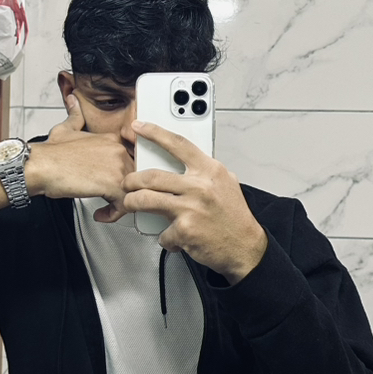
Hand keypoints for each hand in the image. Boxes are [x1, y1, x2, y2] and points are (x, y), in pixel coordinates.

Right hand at [28, 94, 134, 222]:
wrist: (40, 166)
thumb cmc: (51, 153)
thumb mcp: (65, 128)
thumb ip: (75, 116)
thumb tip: (73, 102)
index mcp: (111, 139)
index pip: (131, 158)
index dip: (123, 172)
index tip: (114, 180)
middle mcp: (118, 151)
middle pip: (135, 175)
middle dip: (124, 189)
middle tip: (111, 197)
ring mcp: (117, 167)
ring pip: (133, 190)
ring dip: (120, 202)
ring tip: (107, 207)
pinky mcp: (113, 185)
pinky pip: (124, 205)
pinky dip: (113, 213)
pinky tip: (101, 213)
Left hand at [122, 121, 267, 283]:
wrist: (245, 247)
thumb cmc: (233, 216)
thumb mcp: (225, 183)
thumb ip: (203, 172)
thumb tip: (181, 163)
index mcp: (209, 170)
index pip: (178, 144)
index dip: (154, 133)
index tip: (138, 127)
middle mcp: (199, 186)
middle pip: (152, 176)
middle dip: (131, 180)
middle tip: (127, 183)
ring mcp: (191, 208)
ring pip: (146, 200)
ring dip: (132, 203)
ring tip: (131, 204)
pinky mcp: (184, 230)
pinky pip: (162, 232)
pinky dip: (165, 237)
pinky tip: (173, 237)